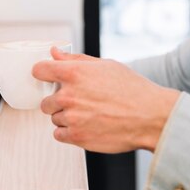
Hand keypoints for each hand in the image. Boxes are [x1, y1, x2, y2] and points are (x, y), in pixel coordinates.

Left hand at [32, 47, 179, 152]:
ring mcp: (71, 118)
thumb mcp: (105, 65)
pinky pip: (59, 134)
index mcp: (74, 73)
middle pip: (45, 101)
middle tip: (79, 101)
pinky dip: (69, 132)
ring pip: (54, 118)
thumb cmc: (132, 89)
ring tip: (89, 114)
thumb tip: (55, 53)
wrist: (150, 117)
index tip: (47, 77)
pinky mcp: (77, 137)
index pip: (39, 70)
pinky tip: (87, 126)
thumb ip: (76, 59)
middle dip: (58, 101)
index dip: (42, 73)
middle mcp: (68, 95)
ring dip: (66, 117)